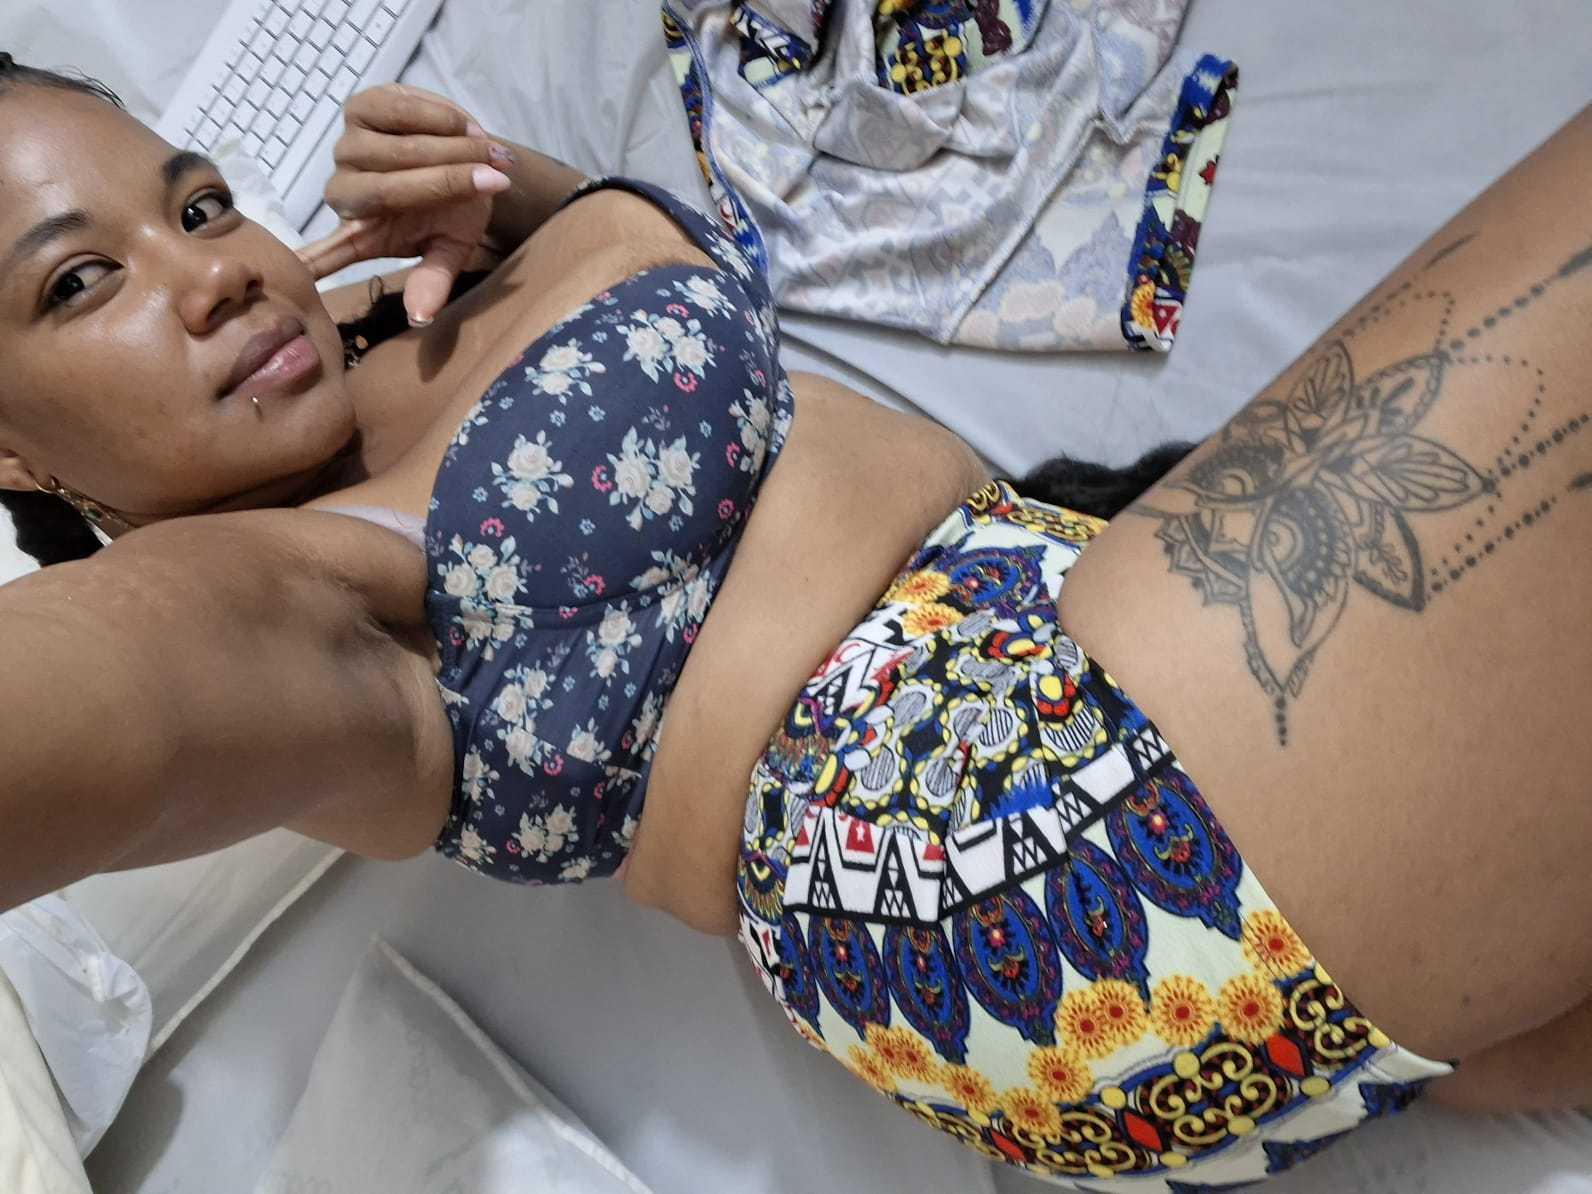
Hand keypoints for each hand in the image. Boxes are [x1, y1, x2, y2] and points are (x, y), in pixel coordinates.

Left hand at [295, 84, 513, 325]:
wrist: (472, 161)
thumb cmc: (455, 213)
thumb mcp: (451, 250)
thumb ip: (434, 279)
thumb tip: (421, 318)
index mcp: (360, 234)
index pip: (323, 255)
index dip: (306, 264)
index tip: (289, 274)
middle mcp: (344, 191)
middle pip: (384, 190)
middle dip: (445, 182)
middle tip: (491, 180)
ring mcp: (349, 146)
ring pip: (394, 149)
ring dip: (449, 149)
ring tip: (485, 152)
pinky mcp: (364, 106)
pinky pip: (399, 110)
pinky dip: (439, 118)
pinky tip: (463, 127)